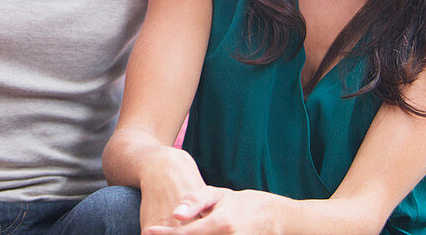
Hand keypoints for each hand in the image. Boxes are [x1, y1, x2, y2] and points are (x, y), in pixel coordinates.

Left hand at [145, 186, 289, 234]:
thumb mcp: (220, 195)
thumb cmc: (244, 203)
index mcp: (220, 223)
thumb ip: (197, 200)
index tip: (148, 231)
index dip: (164, 234)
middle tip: (152, 234)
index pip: (184, 234)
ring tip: (168, 234)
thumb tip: (175, 213)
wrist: (277, 219)